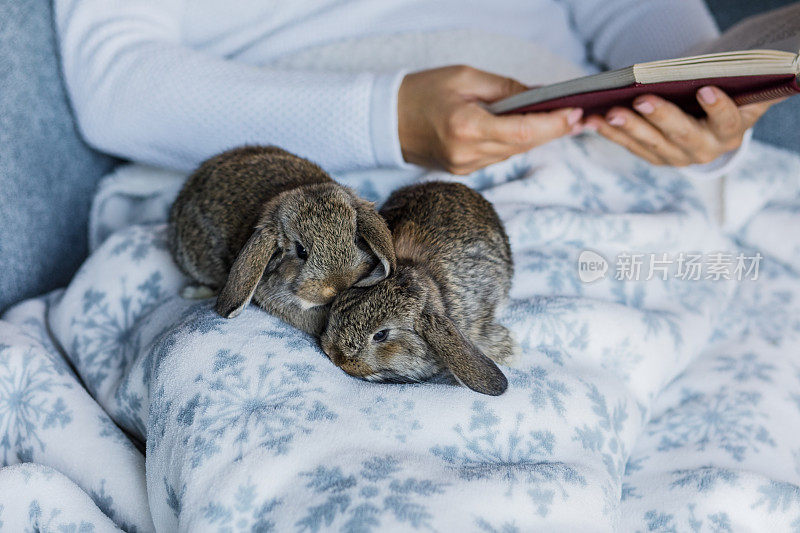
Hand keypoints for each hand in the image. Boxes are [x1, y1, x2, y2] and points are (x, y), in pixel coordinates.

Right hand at [397, 65, 582, 173]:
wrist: (386, 119)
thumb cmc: (422, 91)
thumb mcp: (466, 78)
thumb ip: (506, 89)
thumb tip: (543, 95)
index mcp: (466, 127)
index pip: (522, 133)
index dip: (553, 125)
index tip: (575, 114)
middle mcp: (467, 154)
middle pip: (522, 145)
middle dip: (552, 131)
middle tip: (578, 115)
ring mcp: (464, 167)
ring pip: (513, 152)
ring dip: (536, 137)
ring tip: (561, 120)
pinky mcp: (462, 170)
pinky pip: (498, 156)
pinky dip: (516, 142)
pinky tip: (529, 129)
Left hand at [584, 86, 782, 166]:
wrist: (711, 129)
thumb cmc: (725, 100)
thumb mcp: (737, 93)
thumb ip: (740, 82)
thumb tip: (750, 64)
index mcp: (729, 132)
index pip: (727, 121)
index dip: (718, 107)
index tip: (705, 89)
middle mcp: (705, 150)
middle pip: (682, 134)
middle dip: (661, 116)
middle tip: (641, 101)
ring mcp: (678, 158)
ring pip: (652, 143)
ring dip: (628, 127)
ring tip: (610, 113)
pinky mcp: (656, 159)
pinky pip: (632, 146)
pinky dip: (612, 134)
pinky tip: (595, 121)